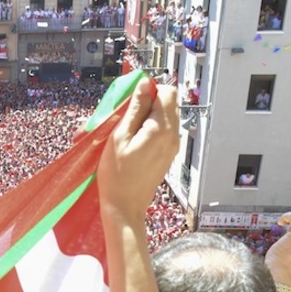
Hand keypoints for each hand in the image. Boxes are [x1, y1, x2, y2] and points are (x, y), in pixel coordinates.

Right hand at [98, 79, 179, 220]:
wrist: (125, 206)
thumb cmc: (116, 173)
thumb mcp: (120, 137)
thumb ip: (135, 109)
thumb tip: (145, 84)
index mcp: (162, 128)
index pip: (168, 92)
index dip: (151, 90)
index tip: (132, 100)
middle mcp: (174, 135)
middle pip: (171, 103)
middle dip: (151, 102)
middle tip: (129, 115)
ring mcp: (173, 146)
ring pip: (169, 116)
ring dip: (151, 115)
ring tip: (131, 129)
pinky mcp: (169, 154)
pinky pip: (166, 131)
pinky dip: (153, 128)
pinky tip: (136, 140)